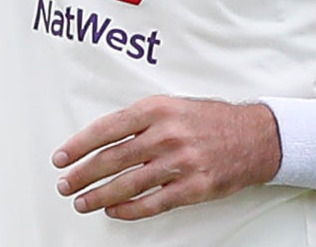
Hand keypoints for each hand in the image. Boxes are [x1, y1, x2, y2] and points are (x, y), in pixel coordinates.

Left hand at [51, 96, 279, 220]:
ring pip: (127, 184)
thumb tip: (102, 139)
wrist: (254, 136)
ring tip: (82, 202)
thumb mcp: (173, 105)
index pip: (106, 129)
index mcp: (157, 109)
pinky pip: (152, 203)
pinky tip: (113, 210)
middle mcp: (166, 134)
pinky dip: (128, 210)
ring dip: (98, 195)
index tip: (62, 157)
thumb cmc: (210, 120)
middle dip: (82, 174)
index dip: (79, 145)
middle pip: (111, 159)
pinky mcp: (193, 187)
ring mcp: (180, 162)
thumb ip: (140, 120)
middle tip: (65, 184)